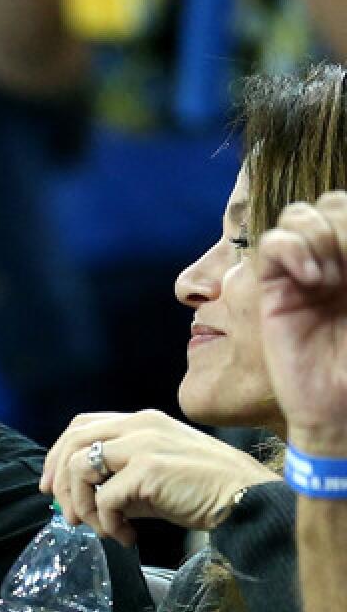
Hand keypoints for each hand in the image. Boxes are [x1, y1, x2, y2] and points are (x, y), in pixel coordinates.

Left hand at [41, 410, 279, 544]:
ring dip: (82, 505)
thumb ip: (123, 481)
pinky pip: (105, 497)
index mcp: (140, 421)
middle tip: (63, 513)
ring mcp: (142, 444)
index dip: (58, 454)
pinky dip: (106, 522)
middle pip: (72, 441)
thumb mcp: (157, 479)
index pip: (82, 425)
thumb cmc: (207, 491)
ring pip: (80, 467)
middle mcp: (138, 425)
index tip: (51, 486)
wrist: (246, 499)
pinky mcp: (148, 469)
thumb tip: (90, 502)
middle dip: (59, 480)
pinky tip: (125, 537)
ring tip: (100, 530)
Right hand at [258, 192, 346, 454]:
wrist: (341, 407)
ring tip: (329, 278)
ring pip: (299, 215)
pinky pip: (272, 245)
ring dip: (319, 237)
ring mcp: (304, 272)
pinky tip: (310, 278)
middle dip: (342, 227)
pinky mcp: (273, 288)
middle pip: (330, 204)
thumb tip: (341, 238)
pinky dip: (291, 250)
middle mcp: (335, 260)